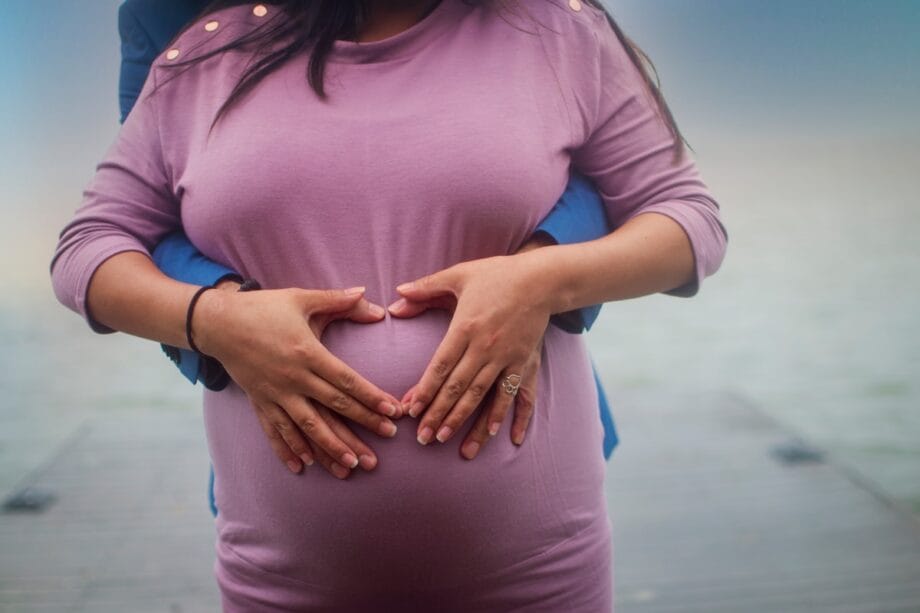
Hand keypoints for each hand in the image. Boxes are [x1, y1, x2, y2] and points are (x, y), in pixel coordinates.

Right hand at [194, 286, 401, 474]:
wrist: (218, 323)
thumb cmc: (263, 308)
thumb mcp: (301, 298)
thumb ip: (338, 300)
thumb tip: (370, 296)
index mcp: (307, 353)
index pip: (346, 380)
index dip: (371, 396)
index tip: (393, 411)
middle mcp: (293, 378)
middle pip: (334, 407)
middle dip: (363, 424)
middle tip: (388, 440)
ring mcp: (275, 393)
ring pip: (307, 427)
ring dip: (330, 448)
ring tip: (351, 466)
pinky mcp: (259, 402)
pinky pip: (275, 431)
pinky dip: (288, 450)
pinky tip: (303, 467)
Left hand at [388, 254, 551, 456]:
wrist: (542, 278)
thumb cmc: (497, 275)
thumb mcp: (458, 275)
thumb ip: (425, 288)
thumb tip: (395, 299)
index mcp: (465, 327)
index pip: (441, 367)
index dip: (425, 391)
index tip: (411, 411)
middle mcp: (486, 347)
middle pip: (459, 388)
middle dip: (440, 415)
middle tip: (423, 438)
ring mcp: (508, 358)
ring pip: (484, 397)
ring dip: (468, 423)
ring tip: (451, 444)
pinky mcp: (527, 363)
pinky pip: (519, 395)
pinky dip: (511, 417)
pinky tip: (503, 437)